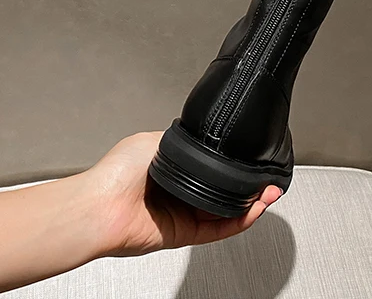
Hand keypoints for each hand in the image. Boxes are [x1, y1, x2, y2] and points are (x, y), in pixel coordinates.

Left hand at [85, 132, 282, 256]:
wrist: (101, 207)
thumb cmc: (116, 173)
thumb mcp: (154, 141)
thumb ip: (182, 142)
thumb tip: (201, 136)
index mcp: (170, 170)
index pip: (209, 169)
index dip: (231, 165)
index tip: (250, 160)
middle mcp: (177, 193)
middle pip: (221, 191)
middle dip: (247, 186)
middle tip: (267, 179)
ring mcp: (182, 214)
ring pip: (225, 211)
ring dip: (250, 203)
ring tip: (269, 192)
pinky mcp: (185, 234)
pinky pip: (219, 228)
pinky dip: (240, 219)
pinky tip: (255, 208)